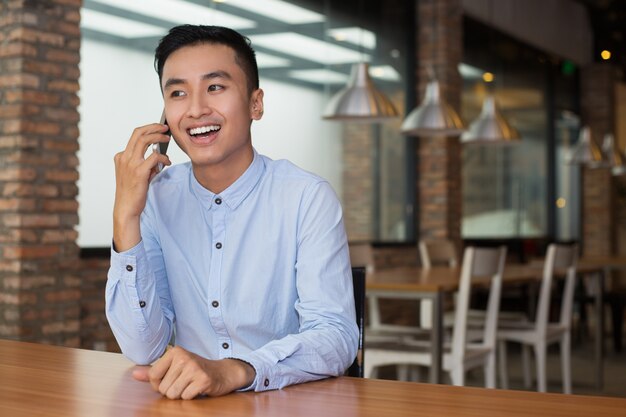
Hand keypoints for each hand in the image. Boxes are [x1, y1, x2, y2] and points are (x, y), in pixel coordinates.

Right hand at [113, 123, 170, 250]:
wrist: (126, 208)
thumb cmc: (132, 193)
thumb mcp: (136, 174)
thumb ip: (144, 164)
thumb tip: (158, 156)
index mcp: (121, 157)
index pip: (134, 136)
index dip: (148, 129)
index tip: (159, 128)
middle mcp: (124, 158)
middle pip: (138, 133)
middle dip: (154, 127)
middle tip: (165, 128)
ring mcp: (130, 164)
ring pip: (145, 140)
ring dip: (159, 137)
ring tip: (168, 139)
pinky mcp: (139, 171)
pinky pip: (154, 157)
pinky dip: (163, 157)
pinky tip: (167, 162)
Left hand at [131, 346, 255, 399]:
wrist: (223, 372)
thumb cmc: (195, 370)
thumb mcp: (174, 366)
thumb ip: (154, 371)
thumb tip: (134, 374)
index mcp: (175, 352)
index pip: (152, 376)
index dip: (159, 384)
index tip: (172, 378)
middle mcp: (184, 357)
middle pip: (163, 388)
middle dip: (172, 390)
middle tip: (185, 382)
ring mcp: (194, 368)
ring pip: (173, 394)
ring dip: (181, 394)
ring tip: (190, 385)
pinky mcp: (203, 380)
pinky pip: (186, 397)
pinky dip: (191, 396)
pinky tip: (198, 388)